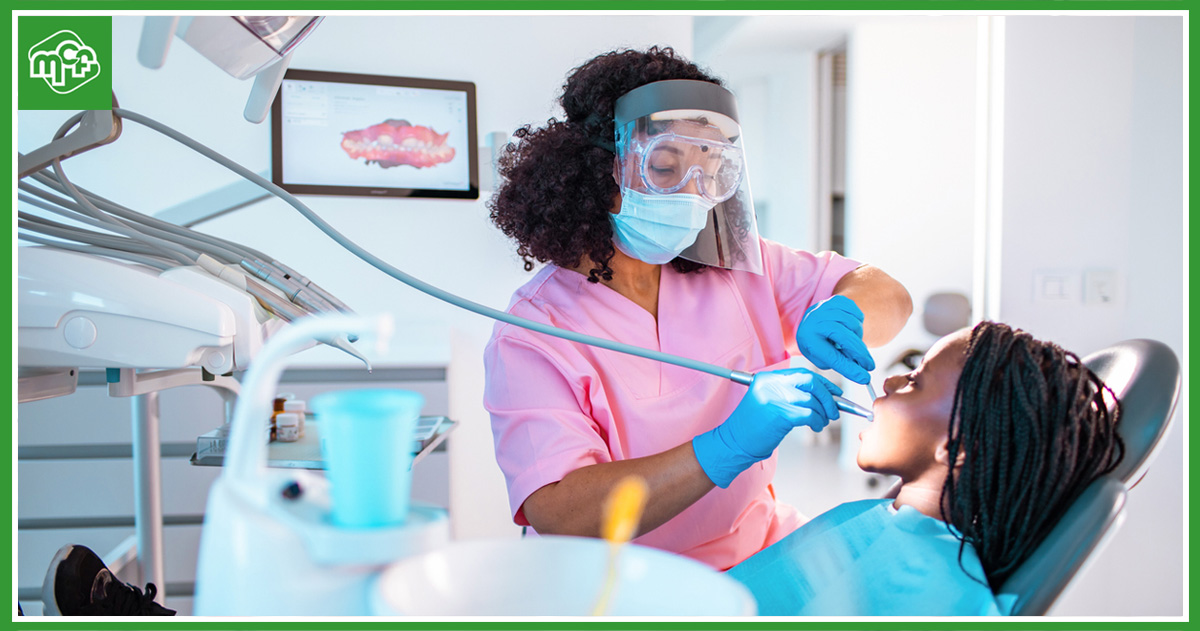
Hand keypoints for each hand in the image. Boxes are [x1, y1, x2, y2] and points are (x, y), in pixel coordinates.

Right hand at [693, 368, 841, 487]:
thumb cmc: (753, 426)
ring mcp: (775, 398)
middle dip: (828, 397)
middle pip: (811, 382)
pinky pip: (810, 415)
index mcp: (768, 377)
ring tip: (821, 422)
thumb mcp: (768, 401)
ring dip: (824, 413)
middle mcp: (771, 383)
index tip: (835, 393)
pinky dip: (817, 422)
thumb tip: (824, 395)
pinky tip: (815, 427)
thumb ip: (790, 393)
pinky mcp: (780, 414)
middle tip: (834, 410)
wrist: (734, 441)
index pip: (803, 374)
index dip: (823, 383)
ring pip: (813, 400)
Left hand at [795, 295, 875, 383]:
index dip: (849, 368)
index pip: (831, 356)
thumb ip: (842, 364)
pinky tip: (849, 329)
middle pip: (844, 338)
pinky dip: (858, 323)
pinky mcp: (836, 300)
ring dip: (857, 338)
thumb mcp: (825, 358)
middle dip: (860, 354)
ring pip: (853, 325)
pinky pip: (857, 314)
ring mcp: (825, 307)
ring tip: (850, 343)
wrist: (815, 322)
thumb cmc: (820, 345)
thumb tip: (863, 375)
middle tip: (870, 366)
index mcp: (807, 337)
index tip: (864, 377)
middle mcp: (814, 319)